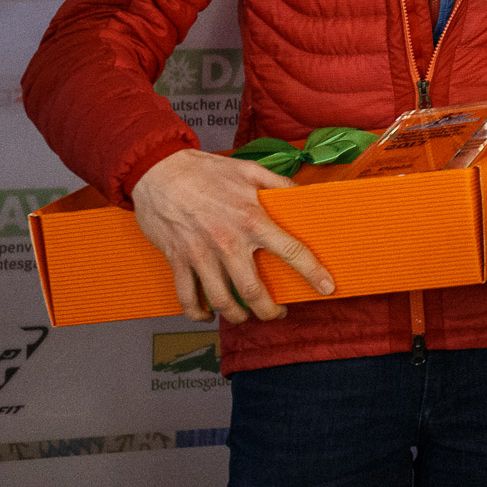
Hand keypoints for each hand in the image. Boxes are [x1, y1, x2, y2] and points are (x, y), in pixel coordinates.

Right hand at [130, 148, 333, 324]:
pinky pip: (187, 297)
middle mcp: (228, 242)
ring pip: (222, 301)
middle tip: (278, 314)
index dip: (313, 272)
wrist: (158, 171)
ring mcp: (201, 255)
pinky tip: (206, 315)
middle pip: (254, 291)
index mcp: (252, 219)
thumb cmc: (205, 170)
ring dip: (237, 316)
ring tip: (246, 316)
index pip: (291, 251)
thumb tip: (303, 194)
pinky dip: (197, 312)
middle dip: (270, 311)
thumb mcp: (249, 170)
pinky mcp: (178, 260)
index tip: (327, 288)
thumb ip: (278, 183)